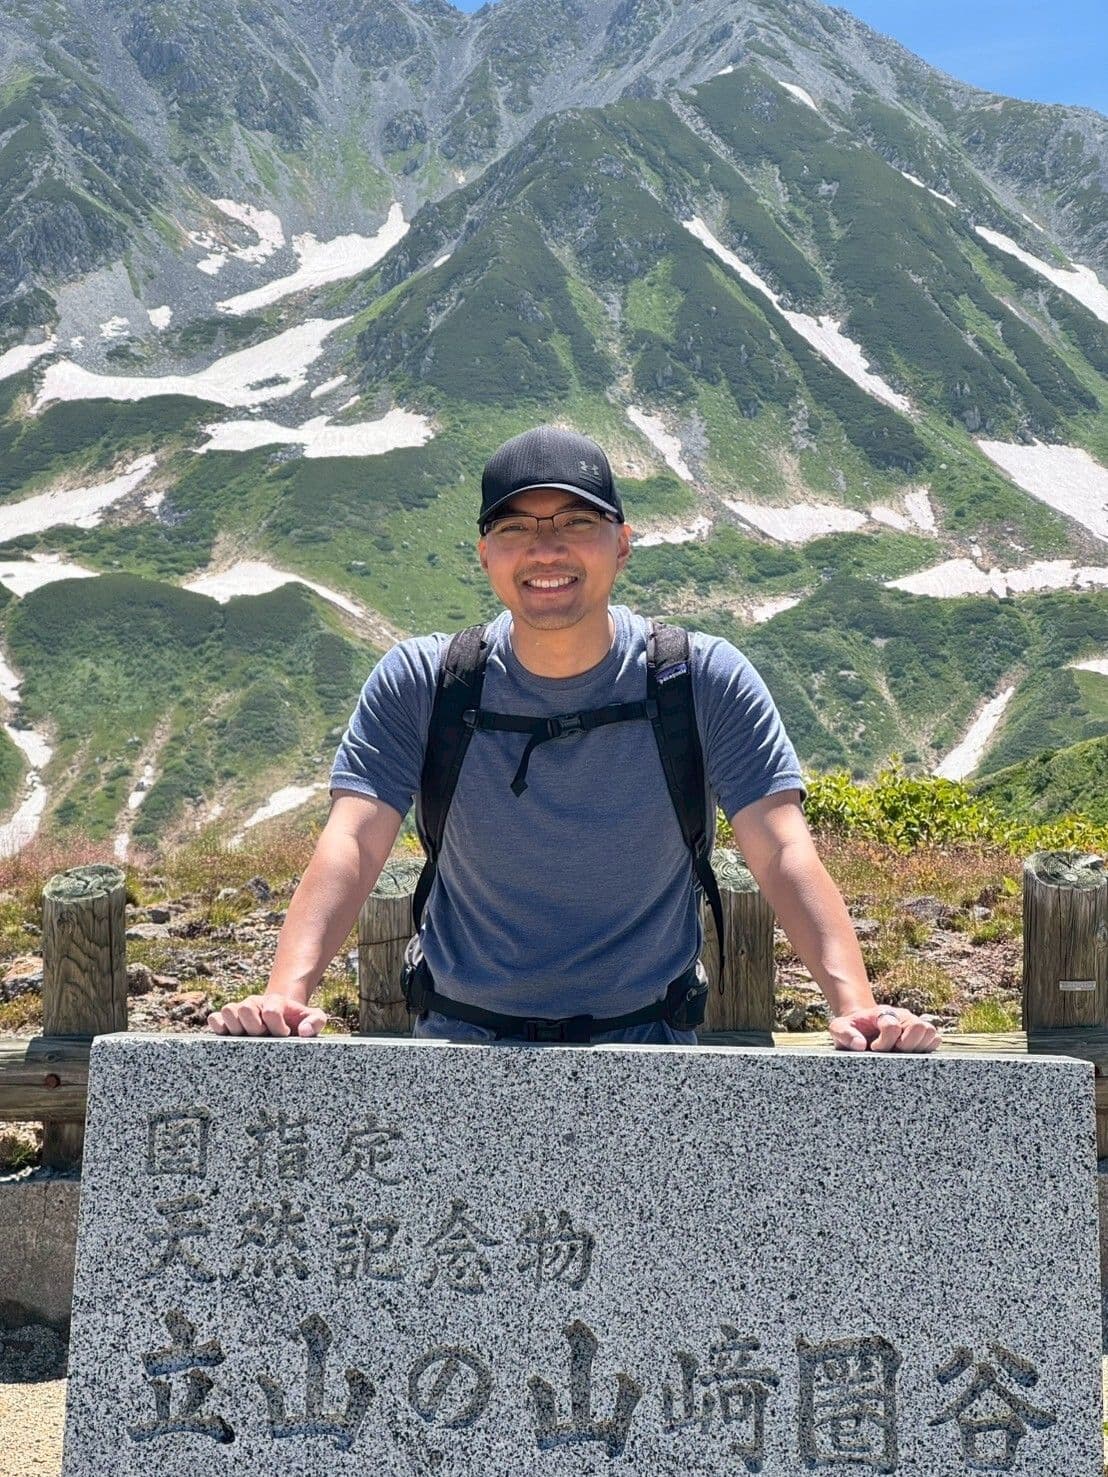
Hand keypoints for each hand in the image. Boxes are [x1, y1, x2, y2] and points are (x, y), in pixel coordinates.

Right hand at [207, 992, 326, 1037]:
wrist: (282, 1020)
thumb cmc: (297, 1021)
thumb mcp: (314, 1018)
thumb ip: (316, 1021)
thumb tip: (304, 1031)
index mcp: (275, 1001)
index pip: (270, 1011)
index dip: (277, 1027)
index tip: (285, 1036)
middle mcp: (254, 1004)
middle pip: (245, 1008)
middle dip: (255, 1028)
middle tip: (264, 1038)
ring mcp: (239, 1011)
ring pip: (228, 1011)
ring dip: (237, 1028)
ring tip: (248, 1040)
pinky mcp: (226, 1022)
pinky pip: (214, 1019)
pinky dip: (218, 1027)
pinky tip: (229, 1038)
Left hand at [829, 1004, 939, 1053]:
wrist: (861, 1026)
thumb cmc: (851, 1028)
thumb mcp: (838, 1028)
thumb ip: (844, 1034)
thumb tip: (860, 1045)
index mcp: (882, 1013)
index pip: (892, 1025)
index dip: (883, 1042)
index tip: (872, 1049)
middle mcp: (902, 1017)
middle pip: (919, 1027)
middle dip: (905, 1045)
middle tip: (892, 1052)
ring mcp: (914, 1025)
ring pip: (931, 1032)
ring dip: (918, 1047)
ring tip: (901, 1054)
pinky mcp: (922, 1036)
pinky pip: (936, 1041)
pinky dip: (927, 1050)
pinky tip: (910, 1056)